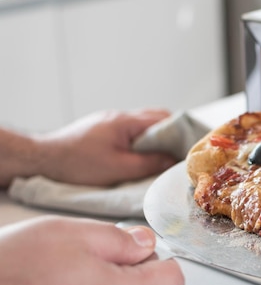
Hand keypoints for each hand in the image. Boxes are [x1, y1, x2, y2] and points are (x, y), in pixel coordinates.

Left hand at [36, 109, 177, 185]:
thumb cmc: (78, 164)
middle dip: (174, 131)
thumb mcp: (119, 168)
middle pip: (158, 117)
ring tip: (167, 152)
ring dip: (158, 135)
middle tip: (185, 148)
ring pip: (145, 122)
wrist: (43, 158)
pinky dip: (144, 137)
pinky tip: (144, 151)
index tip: (194, 143)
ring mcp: (111, 120)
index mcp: (127, 122)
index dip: (183, 131)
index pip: (165, 120)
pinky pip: (132, 128)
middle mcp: (120, 116)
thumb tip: (172, 161)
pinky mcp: (103, 128)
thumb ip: (149, 164)